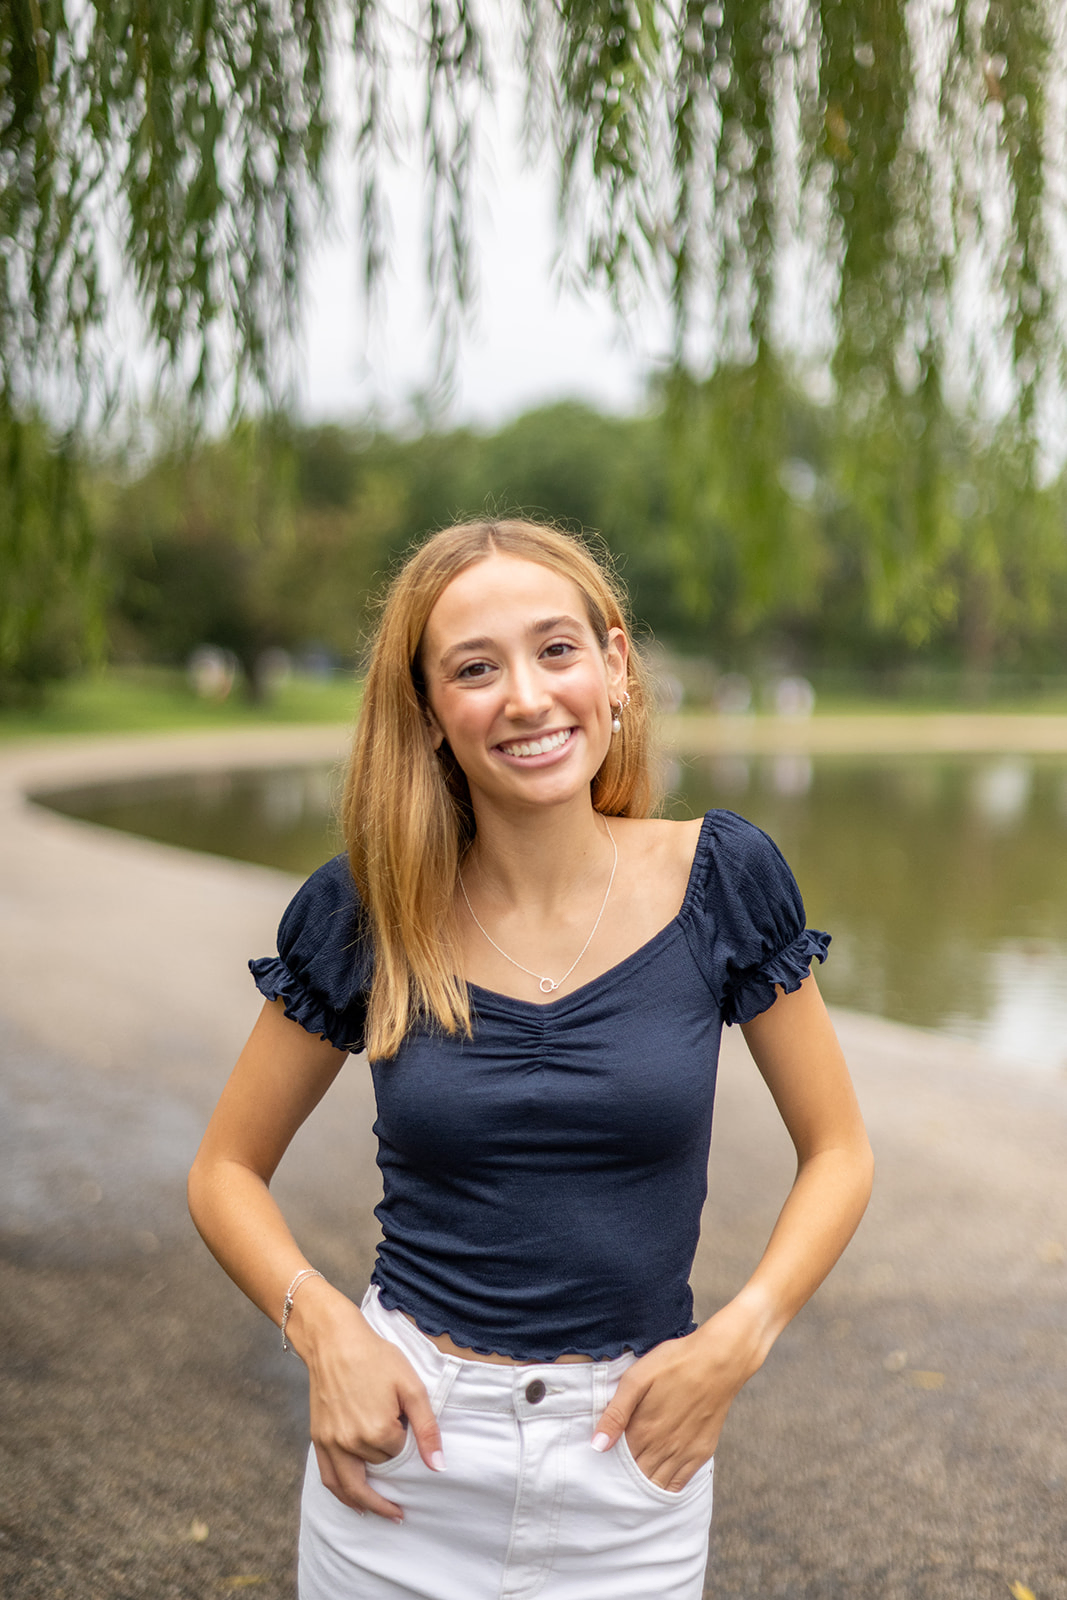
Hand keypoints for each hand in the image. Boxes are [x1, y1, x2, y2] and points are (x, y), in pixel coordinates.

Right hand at [287, 1281, 444, 1521]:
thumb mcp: (411, 1386)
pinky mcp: (318, 1438)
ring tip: (386, 1514)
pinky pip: (329, 1478)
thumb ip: (427, 1428)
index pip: (400, 1453)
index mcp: (377, 1430)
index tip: (406, 1424)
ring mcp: (331, 1442)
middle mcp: (351, 1442)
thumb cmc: (376, 1357)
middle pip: (379, 1468)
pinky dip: (343, 1495)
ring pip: (352, 1486)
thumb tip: (437, 1466)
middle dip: (391, 1468)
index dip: (406, 1440)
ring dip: (369, 1504)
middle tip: (407, 1500)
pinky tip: (355, 1504)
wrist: (334, 1340)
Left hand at [591, 1296, 768, 1491]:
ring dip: (642, 1485)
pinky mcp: (701, 1452)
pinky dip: (666, 1488)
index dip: (608, 1463)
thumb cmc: (675, 1363)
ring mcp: (683, 1453)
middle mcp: (662, 1447)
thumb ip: (616, 1413)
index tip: (601, 1461)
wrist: (718, 1360)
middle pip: (636, 1477)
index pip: (618, 1462)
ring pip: (657, 1484)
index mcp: (643, 1430)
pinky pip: (679, 1483)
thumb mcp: (637, 1378)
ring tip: (632, 1479)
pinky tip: (658, 1480)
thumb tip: (598, 1445)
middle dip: (622, 1478)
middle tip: (613, 1474)